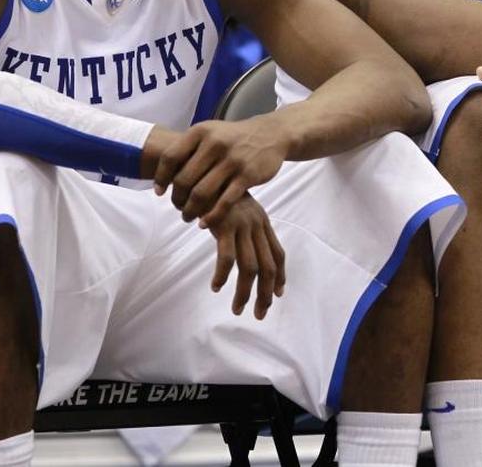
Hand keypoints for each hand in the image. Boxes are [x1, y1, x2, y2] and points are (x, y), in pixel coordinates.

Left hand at [153, 119, 288, 225]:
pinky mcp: (248, 175)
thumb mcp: (210, 133)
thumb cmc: (233, 138)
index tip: (160, 192)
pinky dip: (212, 216)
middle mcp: (215, 144)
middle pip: (184, 179)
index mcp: (201, 132)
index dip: (161, 177)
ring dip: (190, 210)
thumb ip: (188, 149)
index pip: (171, 157)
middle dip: (177, 199)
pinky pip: (225, 202)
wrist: (270, 134)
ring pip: (202, 193)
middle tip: (177, 208)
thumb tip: (162, 175)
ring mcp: (232, 160)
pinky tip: (205, 223)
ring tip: (188, 217)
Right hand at [208, 195, 285, 318]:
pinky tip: (216, 286)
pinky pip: (226, 257)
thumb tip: (247, 250)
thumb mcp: (236, 209)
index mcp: (261, 222)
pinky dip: (223, 275)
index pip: (278, 253)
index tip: (276, 295)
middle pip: (269, 266)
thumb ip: (244, 227)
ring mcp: (241, 225)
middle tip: (259, 314)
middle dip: (265, 293)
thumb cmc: (216, 191)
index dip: (280, 276)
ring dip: (245, 292)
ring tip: (238, 309)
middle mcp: (256, 225)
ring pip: (250, 267)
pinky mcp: (224, 225)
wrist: (201, 166)